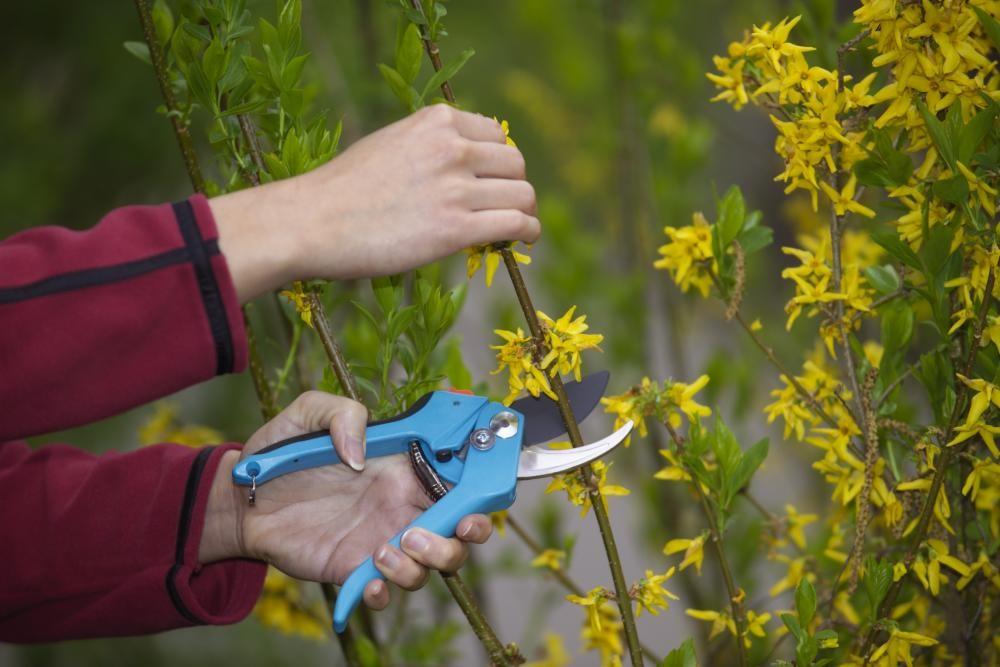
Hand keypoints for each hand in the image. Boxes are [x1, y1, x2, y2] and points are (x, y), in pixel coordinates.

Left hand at [199, 391, 492, 609]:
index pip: (461, 474)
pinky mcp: (358, 571)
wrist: (241, 503)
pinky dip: (388, 591)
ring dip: (426, 561)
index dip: (485, 480)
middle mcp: (403, 505)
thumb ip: (343, 415)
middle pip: (464, 526)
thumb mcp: (308, 415)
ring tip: (385, 549)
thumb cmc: (280, 456)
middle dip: (471, 531)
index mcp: (404, 467)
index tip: (490, 484)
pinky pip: (390, 592)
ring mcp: (384, 540)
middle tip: (447, 526)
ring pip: (436, 563)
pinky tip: (367, 579)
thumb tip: (363, 453)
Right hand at [212, 105, 539, 301]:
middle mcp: (453, 148)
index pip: (496, 135)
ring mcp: (456, 188)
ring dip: (525, 212)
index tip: (493, 181)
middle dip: (514, 186)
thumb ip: (430, 146)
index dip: (499, 161)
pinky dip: (528, 231)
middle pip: (515, 164)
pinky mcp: (456, 229)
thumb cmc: (342, 188)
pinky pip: (516, 223)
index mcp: (437, 121)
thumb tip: (464, 162)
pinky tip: (525, 238)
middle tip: (505, 206)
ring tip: (519, 226)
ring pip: (522, 194)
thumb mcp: (390, 143)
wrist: (312, 221)